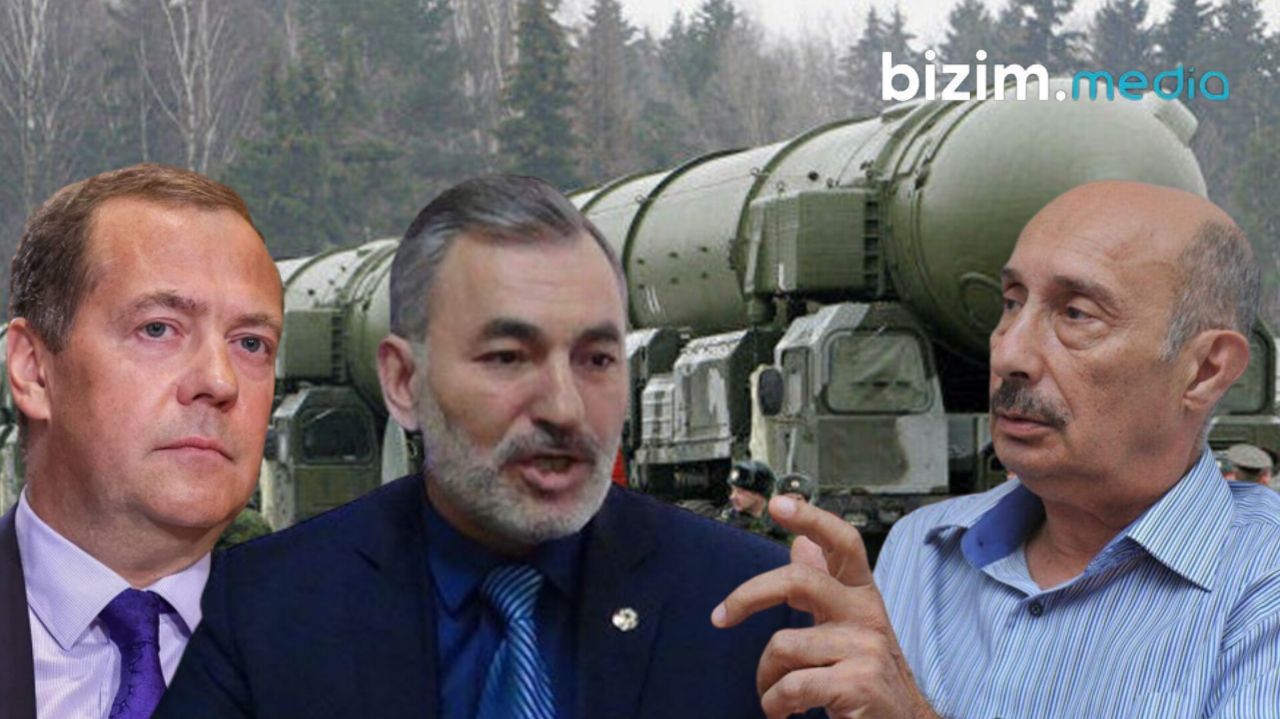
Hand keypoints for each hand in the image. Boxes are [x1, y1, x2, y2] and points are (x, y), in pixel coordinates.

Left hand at [712, 496, 937, 718]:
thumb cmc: (868, 676)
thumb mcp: (848, 626)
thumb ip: (825, 585)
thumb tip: (799, 544)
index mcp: (863, 595)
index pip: (843, 542)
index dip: (812, 518)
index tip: (779, 504)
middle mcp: (867, 615)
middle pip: (799, 580)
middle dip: (748, 596)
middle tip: (721, 617)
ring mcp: (865, 648)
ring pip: (783, 645)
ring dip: (766, 677)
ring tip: (775, 694)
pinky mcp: (858, 683)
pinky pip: (792, 686)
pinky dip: (776, 703)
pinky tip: (784, 711)